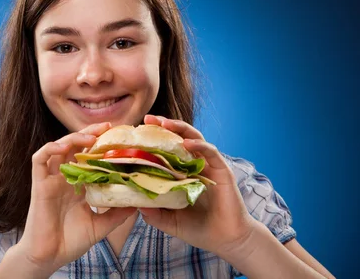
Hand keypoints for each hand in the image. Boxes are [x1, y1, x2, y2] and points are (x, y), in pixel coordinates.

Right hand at [15, 122, 135, 275]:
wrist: (49, 257)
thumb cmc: (71, 241)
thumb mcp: (101, 226)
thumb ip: (117, 214)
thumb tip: (138, 203)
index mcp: (79, 184)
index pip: (91, 156)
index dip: (102, 144)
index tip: (120, 136)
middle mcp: (65, 177)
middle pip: (76, 145)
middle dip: (91, 133)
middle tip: (109, 127)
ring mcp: (51, 179)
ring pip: (59, 146)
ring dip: (74, 137)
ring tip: (91, 136)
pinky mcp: (39, 183)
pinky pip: (40, 158)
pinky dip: (51, 148)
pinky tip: (64, 146)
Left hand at [140, 115, 257, 255]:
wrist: (226, 240)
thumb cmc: (198, 229)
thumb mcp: (168, 221)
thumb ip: (153, 212)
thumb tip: (134, 203)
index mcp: (181, 172)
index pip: (167, 148)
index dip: (153, 138)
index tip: (137, 130)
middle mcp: (194, 165)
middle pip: (179, 137)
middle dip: (165, 125)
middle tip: (148, 119)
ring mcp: (209, 165)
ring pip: (194, 138)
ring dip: (180, 128)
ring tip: (165, 123)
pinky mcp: (222, 170)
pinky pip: (211, 152)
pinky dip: (200, 145)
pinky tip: (188, 143)